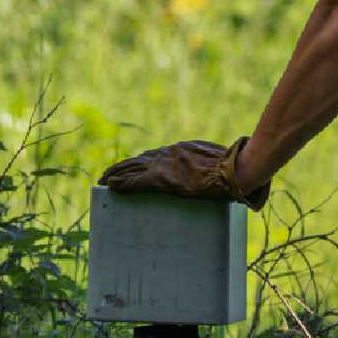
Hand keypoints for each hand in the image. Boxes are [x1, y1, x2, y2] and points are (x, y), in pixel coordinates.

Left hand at [98, 136, 269, 209]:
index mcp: (181, 150)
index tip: (133, 166)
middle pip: (139, 159)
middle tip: (109, 173)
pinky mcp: (161, 178)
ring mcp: (164, 165)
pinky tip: (110, 187)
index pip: (155, 155)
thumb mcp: (217, 161)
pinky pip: (136, 182)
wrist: (234, 170)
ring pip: (132, 168)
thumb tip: (219, 175)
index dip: (141, 161)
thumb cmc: (233, 167)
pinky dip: (122, 184)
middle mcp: (168, 154)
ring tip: (103, 179)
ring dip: (116, 173)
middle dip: (123, 166)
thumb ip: (209, 165)